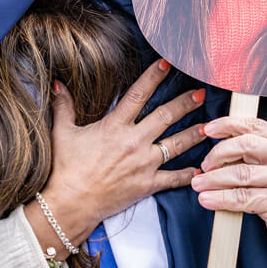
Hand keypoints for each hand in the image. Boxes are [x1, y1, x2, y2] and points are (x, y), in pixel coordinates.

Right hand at [36, 60, 205, 243]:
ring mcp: (143, 164)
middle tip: (201, 93)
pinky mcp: (147, 185)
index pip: (139, 94)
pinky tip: (199, 170)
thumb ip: (64, 106)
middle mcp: (134, 141)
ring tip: (208, 126)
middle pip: (166, 116)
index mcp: (115, 126)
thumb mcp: (62, 133)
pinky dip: (187, 175)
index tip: (168, 63)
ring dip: (193, 134)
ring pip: (176, 144)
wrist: (70, 203)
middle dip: (185, 103)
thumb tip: (58, 84)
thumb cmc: (65, 169)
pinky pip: (173, 178)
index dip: (154, 76)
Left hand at [193, 116, 266, 254]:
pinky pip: (243, 198)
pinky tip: (207, 200)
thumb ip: (254, 153)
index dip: (228, 124)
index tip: (209, 129)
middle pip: (246, 145)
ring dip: (214, 179)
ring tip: (199, 184)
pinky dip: (220, 199)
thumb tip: (217, 149)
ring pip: (241, 174)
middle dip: (219, 153)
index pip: (254, 125)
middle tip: (205, 165)